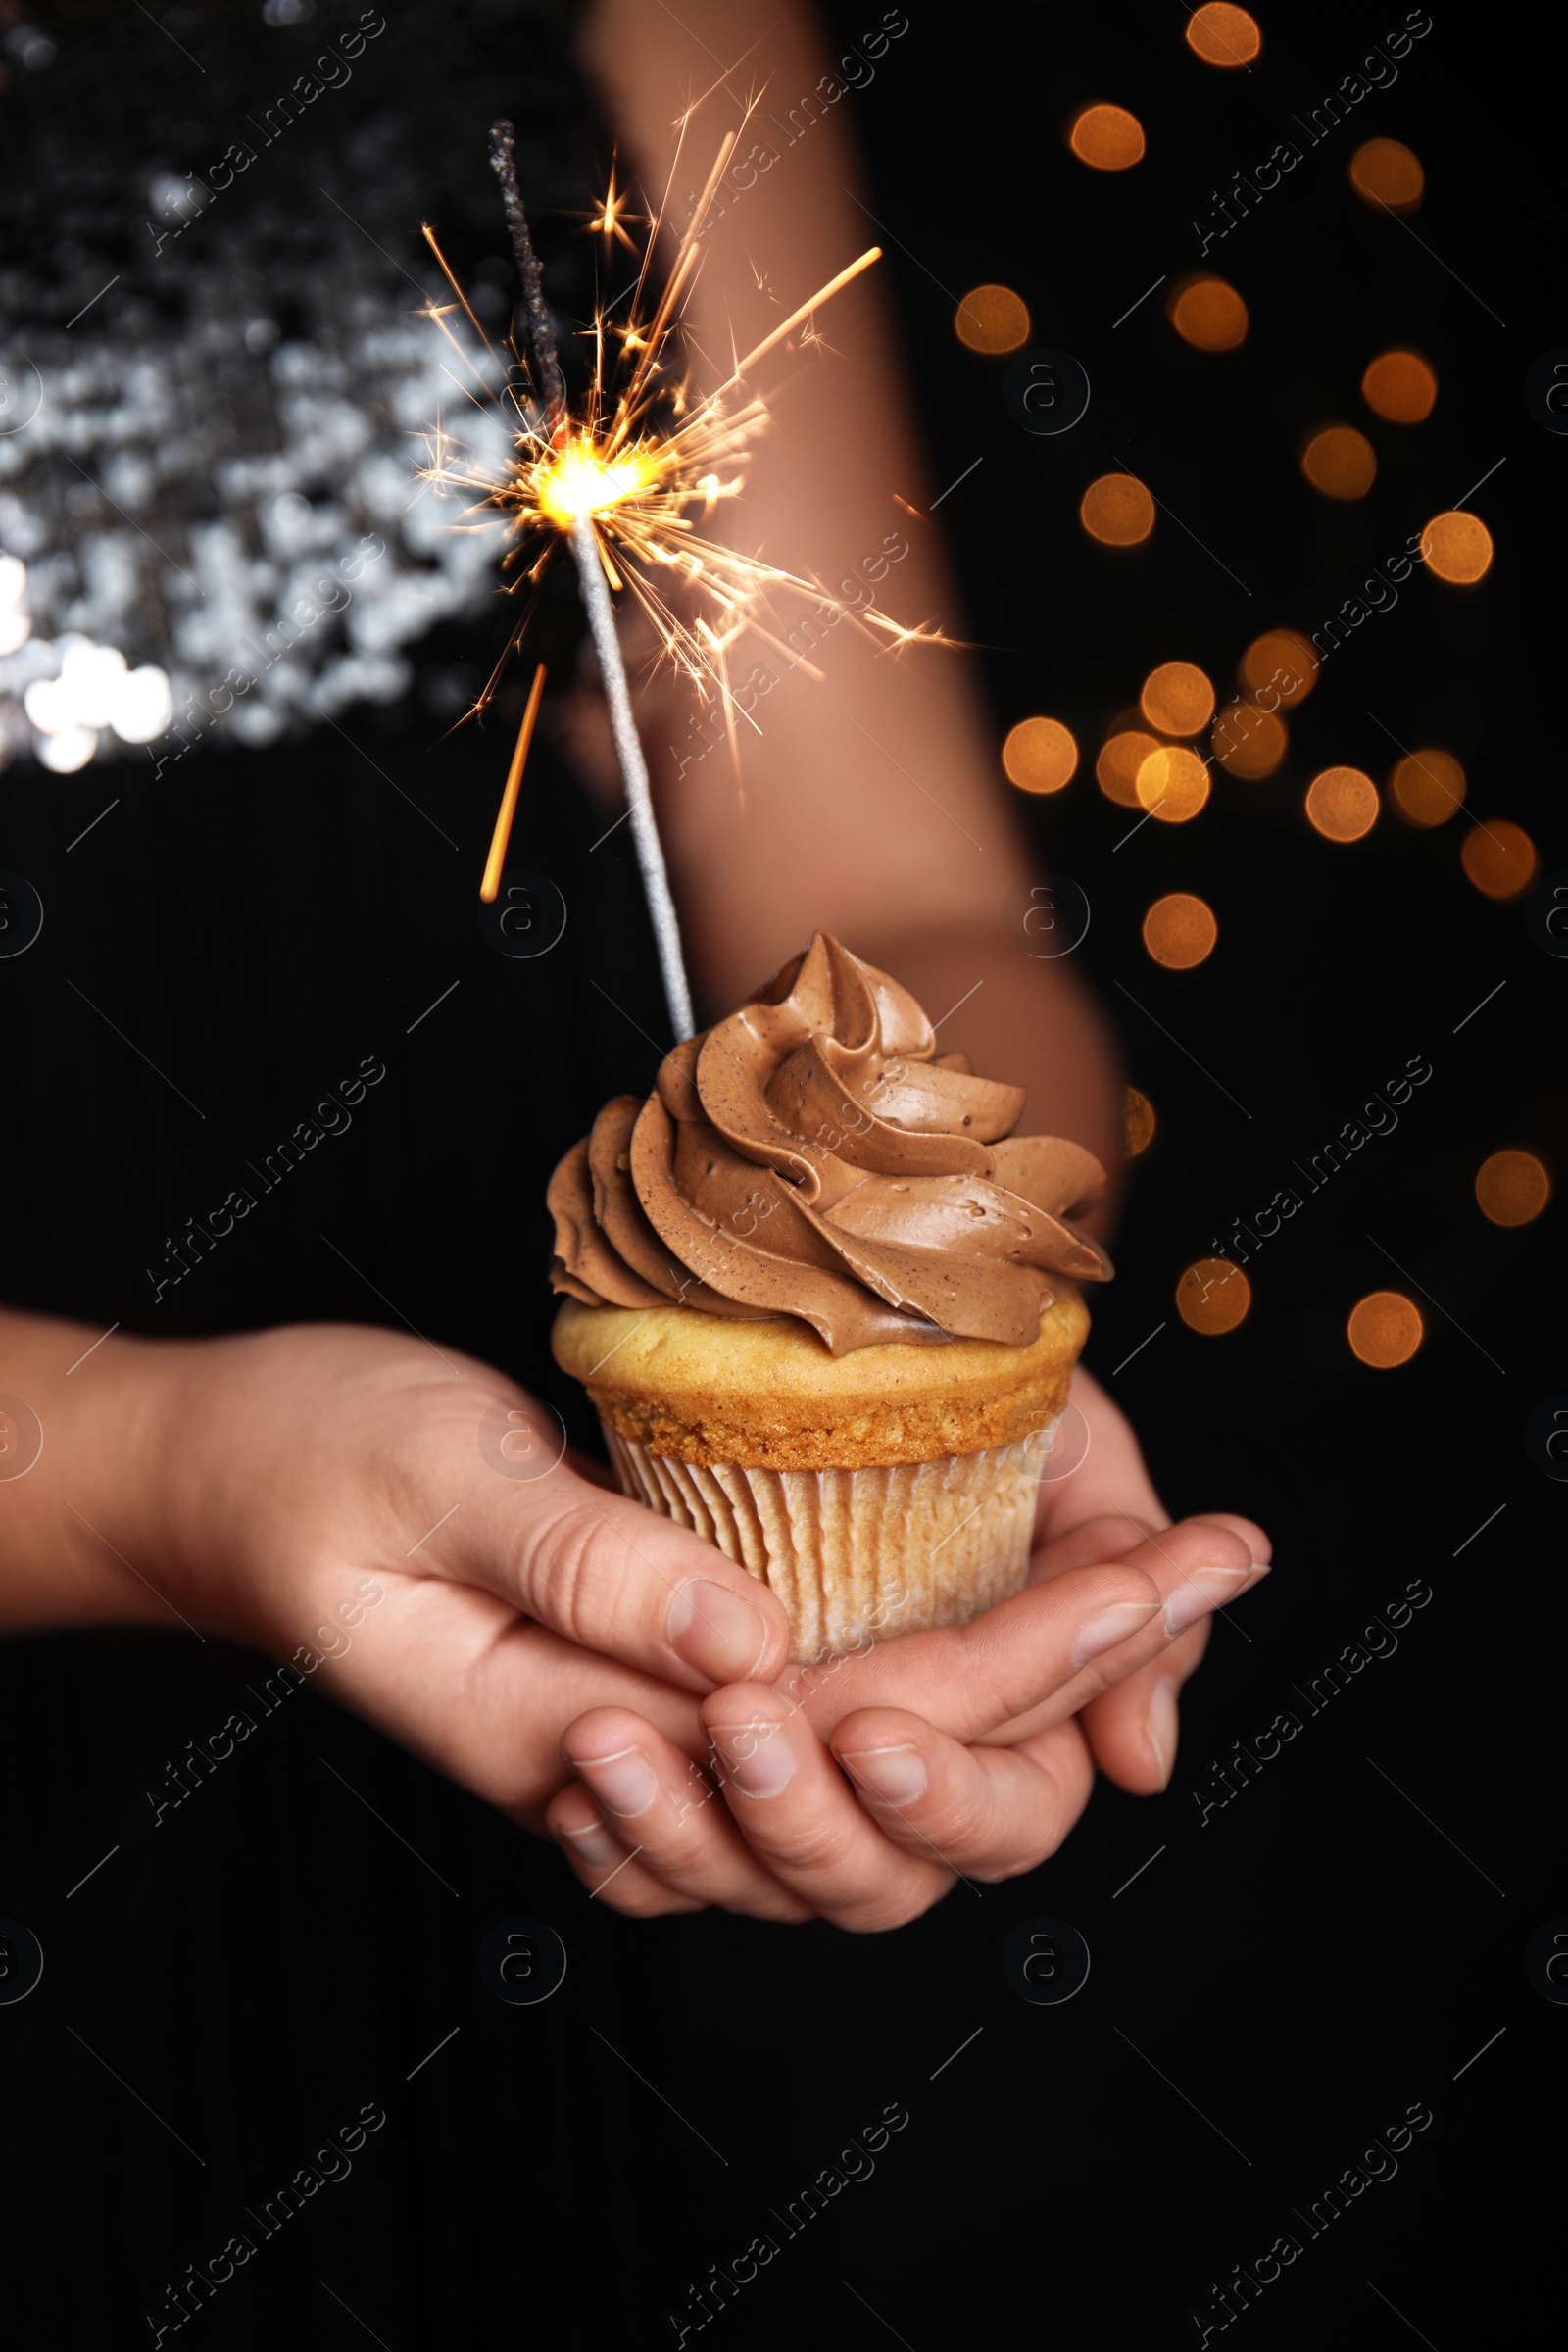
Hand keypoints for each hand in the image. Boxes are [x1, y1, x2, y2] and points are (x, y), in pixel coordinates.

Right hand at [33, 1319, 1262, 1927]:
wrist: (226, 1479)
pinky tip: (1037, 1624)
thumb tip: (754, 1644)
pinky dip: (952, 1697)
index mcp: (578, 1732)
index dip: (1029, 1659)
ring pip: (884, 1802)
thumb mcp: (435, 1483)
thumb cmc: (308, 1464)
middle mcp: (639, 1771)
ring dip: (1035, 1702)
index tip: (1166, 1563)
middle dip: (1077, 1688)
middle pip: (903, 1807)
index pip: (851, 1732)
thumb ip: (585, 1570)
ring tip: (1164, 1587)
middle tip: (1211, 1564)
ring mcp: (653, 1747)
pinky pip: (831, 1743)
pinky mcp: (659, 1697)